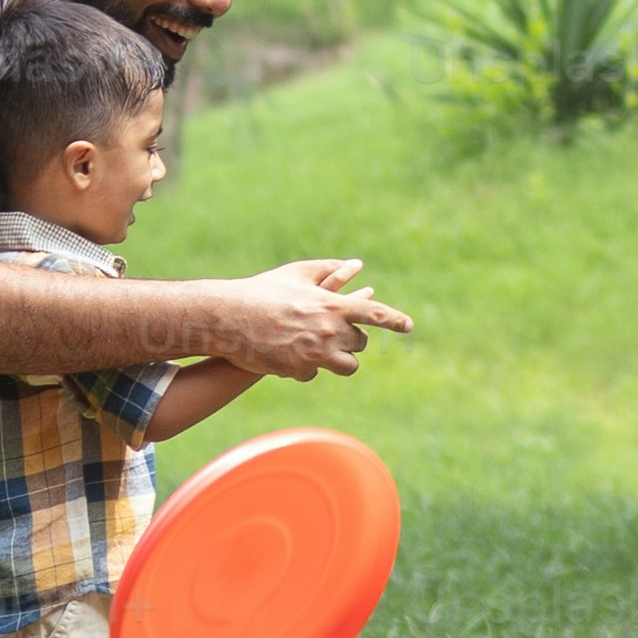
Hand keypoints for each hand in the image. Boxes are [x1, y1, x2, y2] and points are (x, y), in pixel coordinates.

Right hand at [207, 258, 412, 379]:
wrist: (229, 318)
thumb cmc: (262, 291)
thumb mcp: (295, 274)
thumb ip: (327, 269)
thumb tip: (354, 264)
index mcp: (332, 305)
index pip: (375, 314)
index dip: (395, 320)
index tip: (409, 326)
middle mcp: (329, 330)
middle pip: (360, 343)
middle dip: (352, 340)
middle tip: (335, 335)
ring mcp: (315, 353)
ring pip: (346, 366)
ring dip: (338, 360)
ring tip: (323, 352)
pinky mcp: (299, 370)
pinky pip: (314, 373)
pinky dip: (306, 367)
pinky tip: (290, 356)